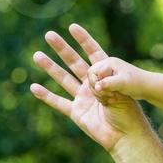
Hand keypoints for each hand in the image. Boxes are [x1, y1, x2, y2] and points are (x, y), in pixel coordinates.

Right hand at [29, 24, 149, 152]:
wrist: (125, 135)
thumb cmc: (128, 113)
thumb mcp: (121, 92)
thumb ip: (106, 83)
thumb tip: (92, 78)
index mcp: (106, 75)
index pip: (93, 53)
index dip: (83, 40)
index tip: (72, 27)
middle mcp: (92, 84)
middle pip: (74, 62)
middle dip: (61, 49)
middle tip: (49, 35)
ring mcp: (83, 97)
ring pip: (63, 79)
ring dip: (50, 67)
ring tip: (37, 55)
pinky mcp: (76, 112)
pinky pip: (59, 102)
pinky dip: (46, 96)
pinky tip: (34, 87)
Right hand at [84, 56, 148, 101]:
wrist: (146, 88)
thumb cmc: (136, 83)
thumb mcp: (123, 83)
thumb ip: (109, 84)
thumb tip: (97, 87)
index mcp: (108, 63)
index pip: (92, 72)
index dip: (97, 83)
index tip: (109, 91)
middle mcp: (106, 67)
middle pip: (90, 77)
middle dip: (96, 88)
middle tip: (110, 95)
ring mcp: (106, 75)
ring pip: (93, 85)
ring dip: (99, 94)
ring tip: (112, 99)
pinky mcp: (107, 83)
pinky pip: (98, 90)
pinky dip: (101, 96)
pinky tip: (110, 101)